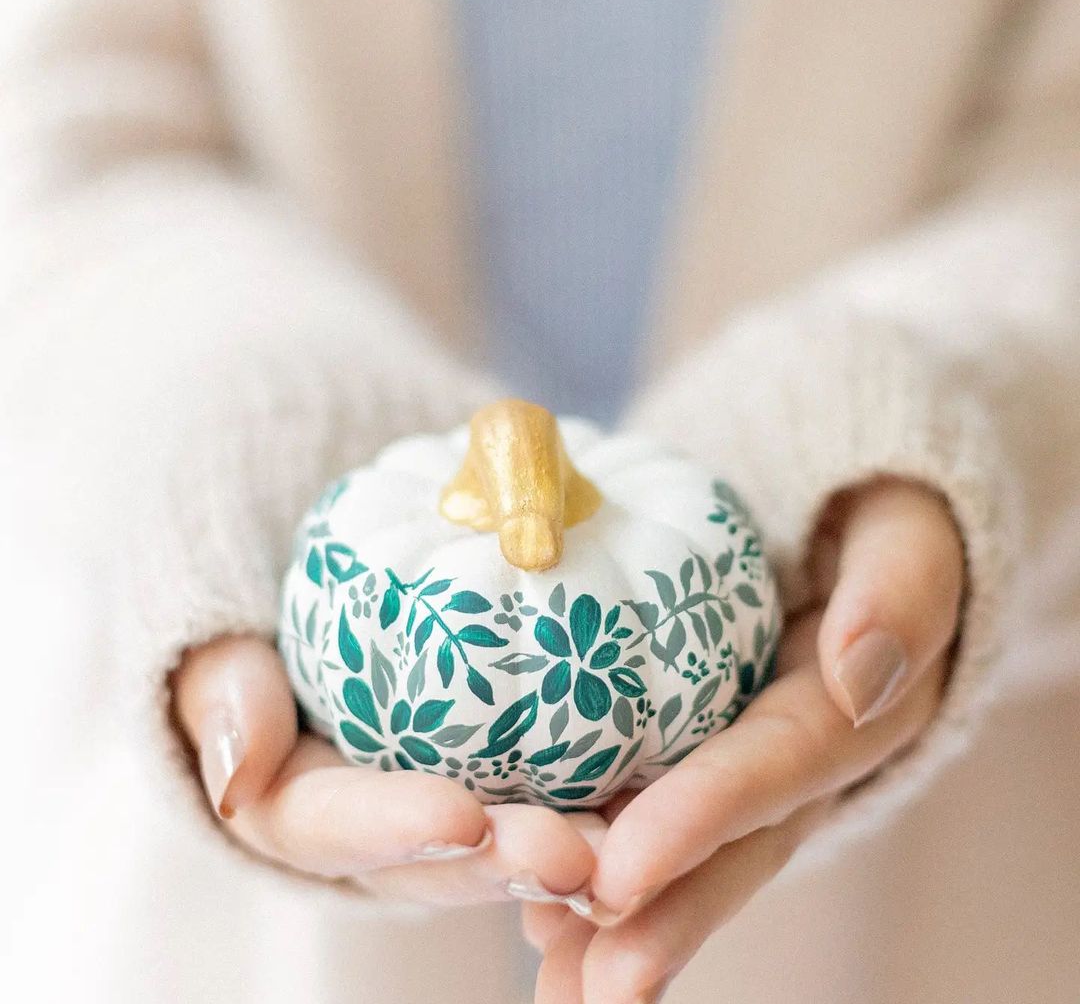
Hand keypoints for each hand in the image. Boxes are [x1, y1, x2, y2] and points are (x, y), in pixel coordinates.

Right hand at [171, 635, 597, 904]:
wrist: (314, 634)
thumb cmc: (265, 649)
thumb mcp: (219, 667)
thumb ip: (220, 703)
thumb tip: (233, 777)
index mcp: (308, 815)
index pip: (342, 829)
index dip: (399, 827)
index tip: (461, 816)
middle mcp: (386, 839)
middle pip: (446, 861)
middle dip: (508, 862)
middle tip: (578, 855)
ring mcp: (448, 818)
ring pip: (510, 847)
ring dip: (572, 849)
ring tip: (637, 842)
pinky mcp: (500, 783)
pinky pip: (551, 796)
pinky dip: (603, 801)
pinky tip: (656, 786)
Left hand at [524, 477, 964, 1002]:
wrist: (836, 527)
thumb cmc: (873, 521)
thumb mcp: (901, 536)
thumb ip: (897, 591)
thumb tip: (861, 674)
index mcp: (847, 711)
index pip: (775, 765)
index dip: (705, 817)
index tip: (623, 873)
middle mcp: (793, 760)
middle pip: (731, 845)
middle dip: (663, 917)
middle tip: (587, 989)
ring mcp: (742, 761)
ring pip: (688, 853)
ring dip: (621, 924)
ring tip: (553, 982)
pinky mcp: (695, 748)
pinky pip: (650, 813)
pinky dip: (602, 873)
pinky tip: (538, 918)